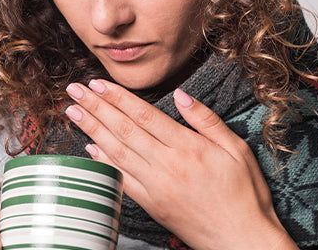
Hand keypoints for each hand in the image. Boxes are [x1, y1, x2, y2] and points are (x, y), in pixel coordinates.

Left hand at [64, 80, 296, 249]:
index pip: (145, 115)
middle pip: (124, 129)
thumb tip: (181, 94)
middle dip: (96, 107)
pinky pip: (121, 179)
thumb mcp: (237, 149)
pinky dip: (104, 161)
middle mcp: (168, 165)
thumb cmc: (245, 194)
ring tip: (73, 112)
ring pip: (117, 151)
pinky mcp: (151, 204)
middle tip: (74, 90)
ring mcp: (156, 186)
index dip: (118, 97)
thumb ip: (207, 120)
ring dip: (92, 129)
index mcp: (189, 147)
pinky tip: (89, 147)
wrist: (241, 240)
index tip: (98, 83)